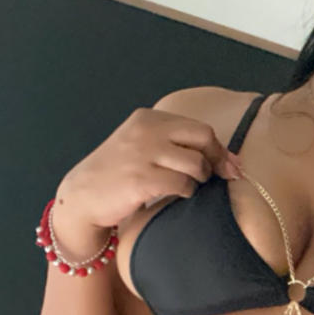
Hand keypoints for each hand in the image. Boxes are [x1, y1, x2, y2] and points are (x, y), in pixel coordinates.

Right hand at [57, 102, 238, 231]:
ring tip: (185, 187)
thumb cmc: (119, 174)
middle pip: (203, 138)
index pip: (199, 128)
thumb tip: (230, 160)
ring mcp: (143, 154)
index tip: (227, 166)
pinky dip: (186, 192)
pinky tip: (174, 196)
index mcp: (148, 118)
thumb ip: (176, 145)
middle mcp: (146, 131)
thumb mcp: (142, 145)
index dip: (218, 149)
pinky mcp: (141, 180)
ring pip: (196, 164)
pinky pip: (182, 185)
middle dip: (215, 160)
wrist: (83, 195)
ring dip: (198, 179)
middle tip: (214, 177)